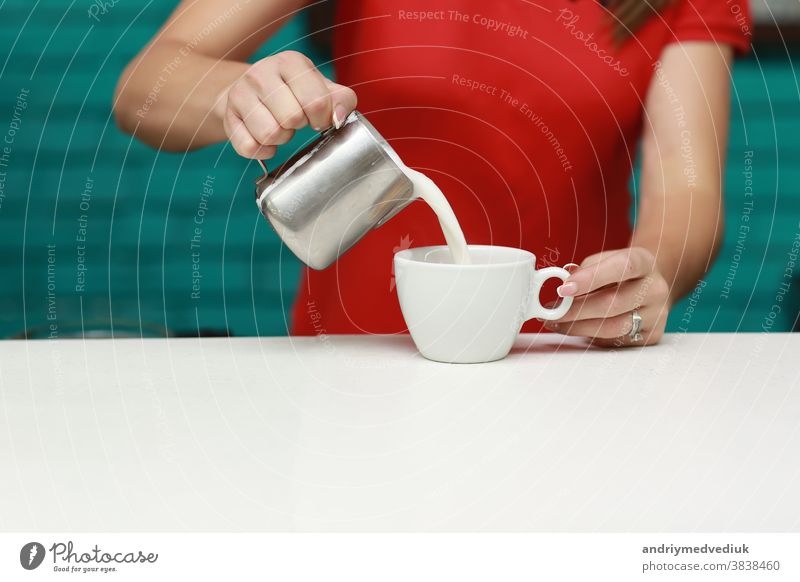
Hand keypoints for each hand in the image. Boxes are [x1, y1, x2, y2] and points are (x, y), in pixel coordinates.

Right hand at [217, 51, 356, 158]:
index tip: (318, 118)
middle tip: (296, 121)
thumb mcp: (322, 87)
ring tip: (280, 127)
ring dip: (280, 139)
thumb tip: (337, 118)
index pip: (315, 101)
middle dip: (298, 127)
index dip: (322, 118)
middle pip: (291, 119)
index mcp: (290, 62)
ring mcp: (240, 93)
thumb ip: (342, 100)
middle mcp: (261, 72)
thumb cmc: (295, 91)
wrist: (253, 90)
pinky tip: (266, 140)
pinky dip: (262, 151)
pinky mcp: (228, 116)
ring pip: (269, 134)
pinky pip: (249, 148)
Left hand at [543, 247, 671, 345]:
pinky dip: (591, 336)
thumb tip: (562, 285)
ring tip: (557, 322)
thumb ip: (585, 270)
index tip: (564, 289)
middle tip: (551, 312)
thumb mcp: (606, 260)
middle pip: (613, 304)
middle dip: (575, 310)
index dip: (591, 279)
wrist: (650, 286)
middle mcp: (655, 289)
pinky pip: (615, 341)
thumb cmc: (621, 272)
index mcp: (644, 262)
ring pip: (612, 328)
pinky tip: (577, 329)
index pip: (622, 268)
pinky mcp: (652, 336)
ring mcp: (656, 314)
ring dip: (578, 327)